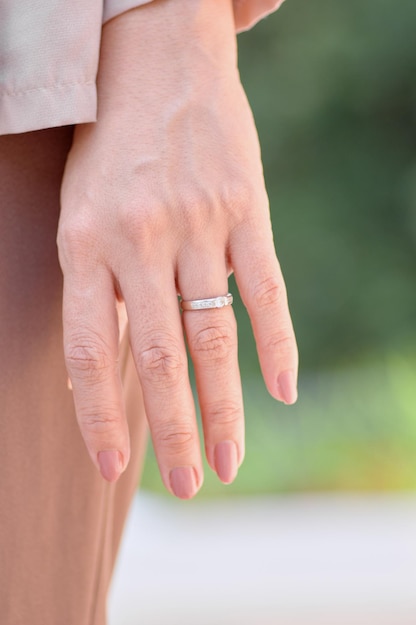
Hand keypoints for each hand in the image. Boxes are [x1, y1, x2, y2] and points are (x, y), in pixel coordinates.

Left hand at [57, 0, 297, 497]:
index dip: (100, 415)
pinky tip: (282, 391)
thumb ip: (105, 289)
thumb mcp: (83, 215)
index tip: (114, 468)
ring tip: (231, 459)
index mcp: (84, 243)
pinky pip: (265, 288)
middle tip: (191, 484)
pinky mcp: (246, 208)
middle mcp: (140, 238)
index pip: (91, 350)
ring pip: (215, 335)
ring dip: (225, 406)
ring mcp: (199, 222)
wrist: (155, 61)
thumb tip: (120, 367)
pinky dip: (278, 344)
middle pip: (162, 356)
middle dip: (175, 430)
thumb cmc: (109, 150)